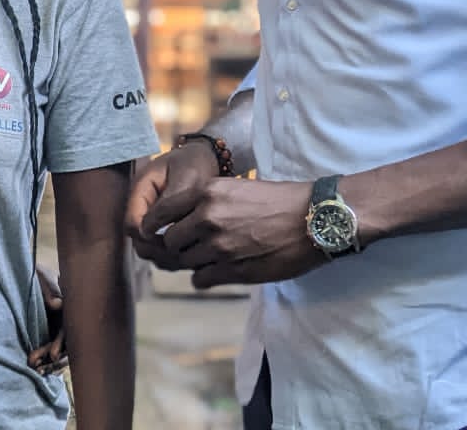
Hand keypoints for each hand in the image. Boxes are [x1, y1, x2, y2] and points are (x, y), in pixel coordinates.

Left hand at [27, 264, 67, 375]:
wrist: (26, 273)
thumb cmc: (36, 272)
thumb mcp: (41, 276)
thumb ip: (49, 288)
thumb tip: (57, 304)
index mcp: (69, 306)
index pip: (69, 329)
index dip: (62, 343)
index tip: (53, 355)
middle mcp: (67, 319)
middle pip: (66, 344)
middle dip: (53, 358)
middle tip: (36, 365)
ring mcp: (59, 327)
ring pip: (59, 350)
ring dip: (48, 361)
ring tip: (33, 367)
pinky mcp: (50, 332)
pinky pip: (50, 350)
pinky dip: (44, 360)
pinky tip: (34, 366)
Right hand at [124, 146, 217, 269]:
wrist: (207, 157)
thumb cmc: (195, 164)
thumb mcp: (185, 180)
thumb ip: (167, 205)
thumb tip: (148, 231)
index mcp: (140, 188)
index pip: (132, 223)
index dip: (146, 238)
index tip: (170, 244)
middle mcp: (141, 204)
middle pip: (137, 238)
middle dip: (155, 250)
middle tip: (180, 256)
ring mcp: (149, 214)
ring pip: (147, 245)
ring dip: (163, 255)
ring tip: (187, 256)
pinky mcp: (161, 223)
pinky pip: (159, 244)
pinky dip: (171, 252)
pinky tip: (189, 253)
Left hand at [147, 178, 324, 287]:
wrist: (313, 219)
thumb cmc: (278, 201)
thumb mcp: (235, 188)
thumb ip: (205, 202)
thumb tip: (177, 219)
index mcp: (206, 192)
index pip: (160, 212)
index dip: (154, 225)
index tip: (153, 231)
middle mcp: (208, 218)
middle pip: (170, 241)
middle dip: (176, 246)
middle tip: (188, 246)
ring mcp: (219, 247)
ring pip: (185, 262)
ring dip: (192, 262)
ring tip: (209, 256)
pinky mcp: (233, 271)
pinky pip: (200, 279)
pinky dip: (204, 277)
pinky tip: (216, 269)